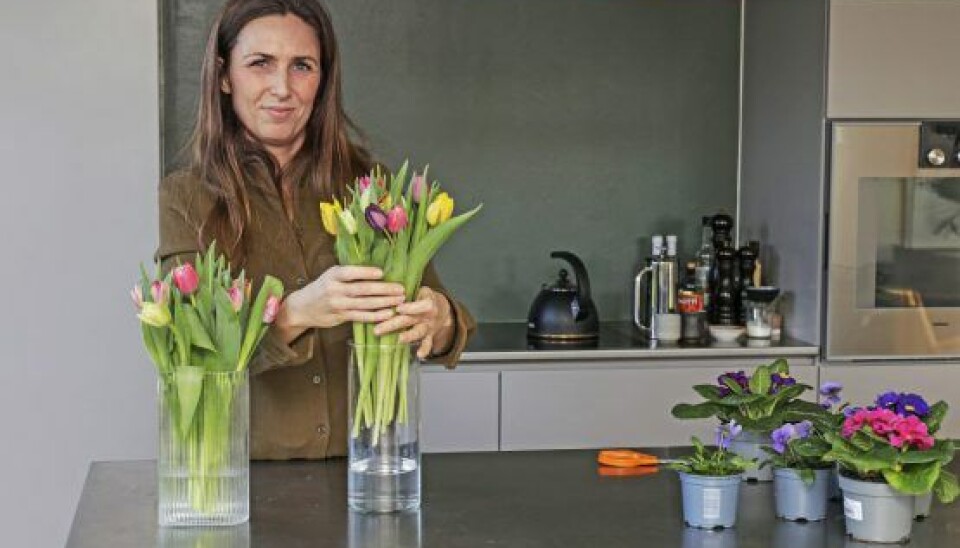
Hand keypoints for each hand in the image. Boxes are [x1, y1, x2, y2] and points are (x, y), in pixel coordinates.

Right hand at [283, 266, 405, 329]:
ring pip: (365, 304)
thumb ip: (349, 273)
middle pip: (363, 289)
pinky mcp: (341, 317)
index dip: (366, 273)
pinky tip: (388, 314)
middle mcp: (335, 289)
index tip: (382, 273)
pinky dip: (376, 315)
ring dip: (384, 302)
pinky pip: (361, 316)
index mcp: (334, 274)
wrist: (302, 307)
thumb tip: (377, 270)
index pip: (351, 272)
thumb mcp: (331, 275)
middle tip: (401, 289)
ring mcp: (338, 304)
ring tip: (399, 300)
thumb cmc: (323, 287)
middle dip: (384, 289)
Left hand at [374, 286, 453, 358]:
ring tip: (399, 339)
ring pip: (418, 332)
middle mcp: (428, 315)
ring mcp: (428, 326)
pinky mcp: (429, 336)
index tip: (398, 308)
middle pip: (410, 320)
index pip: (422, 304)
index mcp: (427, 301)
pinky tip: (419, 355)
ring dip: (408, 336)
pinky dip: (425, 350)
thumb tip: (385, 289)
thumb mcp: (420, 290)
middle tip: (377, 329)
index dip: (411, 307)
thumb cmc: (424, 297)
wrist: (441, 308)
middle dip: (393, 325)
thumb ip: (408, 291)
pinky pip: (428, 344)